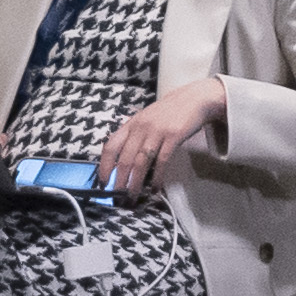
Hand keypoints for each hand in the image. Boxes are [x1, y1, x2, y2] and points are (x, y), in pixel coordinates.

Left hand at [108, 80, 233, 192]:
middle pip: (124, 159)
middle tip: (117, 197)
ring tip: (132, 197)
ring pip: (141, 162)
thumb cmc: (167, 112)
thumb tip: (119, 160)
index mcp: (130, 125)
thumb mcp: (145, 120)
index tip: (102, 182)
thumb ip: (133, 136)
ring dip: (135, 182)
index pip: (110, 146)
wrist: (194, 99)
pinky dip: (157, 177)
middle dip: (119, 181)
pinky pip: (162, 161)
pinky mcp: (173, 136)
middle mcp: (140, 128)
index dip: (104, 166)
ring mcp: (156, 132)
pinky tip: (155, 187)